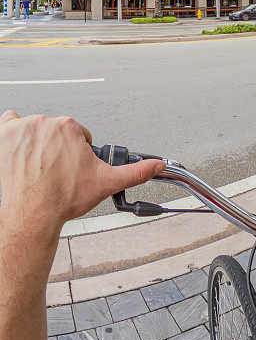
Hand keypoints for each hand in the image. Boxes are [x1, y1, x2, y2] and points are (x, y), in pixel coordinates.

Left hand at [0, 111, 164, 235]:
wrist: (31, 216)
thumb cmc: (61, 200)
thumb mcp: (105, 184)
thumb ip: (135, 172)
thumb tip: (156, 165)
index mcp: (71, 128)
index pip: (76, 134)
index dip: (76, 153)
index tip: (71, 167)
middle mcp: (47, 123)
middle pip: (55, 131)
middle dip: (56, 148)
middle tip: (55, 171)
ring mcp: (23, 128)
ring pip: (33, 128)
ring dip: (35, 143)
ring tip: (37, 166)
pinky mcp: (3, 135)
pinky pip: (8, 123)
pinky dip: (12, 134)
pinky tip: (18, 150)